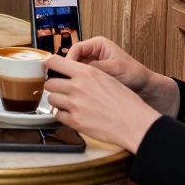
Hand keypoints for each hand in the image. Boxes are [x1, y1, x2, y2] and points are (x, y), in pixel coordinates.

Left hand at [45, 55, 161, 153]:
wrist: (134, 123)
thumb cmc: (125, 102)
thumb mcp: (106, 78)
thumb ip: (85, 73)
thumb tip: (70, 69)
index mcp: (86, 72)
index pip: (54, 61)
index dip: (50, 65)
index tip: (50, 69)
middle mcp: (77, 86)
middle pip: (49, 83)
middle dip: (55, 87)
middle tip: (63, 91)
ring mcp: (74, 104)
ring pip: (51, 99)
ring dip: (58, 101)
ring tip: (70, 104)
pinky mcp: (75, 121)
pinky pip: (58, 115)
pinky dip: (63, 115)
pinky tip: (74, 114)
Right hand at [66, 36, 178, 114]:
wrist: (145, 86)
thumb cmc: (135, 74)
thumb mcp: (115, 68)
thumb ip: (96, 68)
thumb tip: (78, 70)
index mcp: (98, 44)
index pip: (76, 48)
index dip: (69, 59)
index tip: (67, 70)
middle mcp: (93, 52)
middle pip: (72, 58)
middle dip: (68, 69)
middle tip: (64, 80)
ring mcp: (92, 64)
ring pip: (75, 69)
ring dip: (73, 77)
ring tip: (70, 87)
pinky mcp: (92, 75)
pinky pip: (80, 77)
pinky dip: (78, 83)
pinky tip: (77, 91)